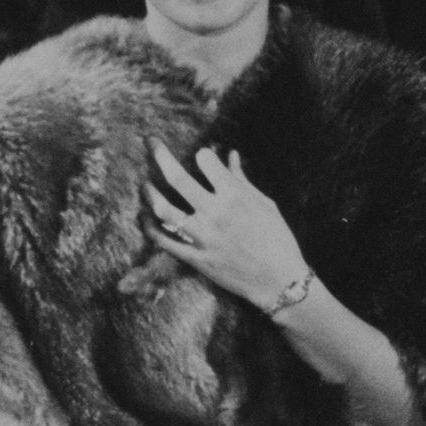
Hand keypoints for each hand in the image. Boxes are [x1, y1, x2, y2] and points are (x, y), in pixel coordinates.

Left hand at [148, 141, 309, 313]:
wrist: (280, 282)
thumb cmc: (278, 241)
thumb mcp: (265, 205)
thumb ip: (242, 180)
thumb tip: (230, 156)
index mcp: (234, 196)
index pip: (205, 160)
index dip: (203, 155)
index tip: (203, 158)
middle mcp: (215, 213)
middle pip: (177, 177)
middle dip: (160, 154)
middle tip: (151, 142)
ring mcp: (203, 237)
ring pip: (164, 209)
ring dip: (150, 193)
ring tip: (145, 185)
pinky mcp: (197, 259)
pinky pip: (165, 242)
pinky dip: (151, 229)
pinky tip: (146, 218)